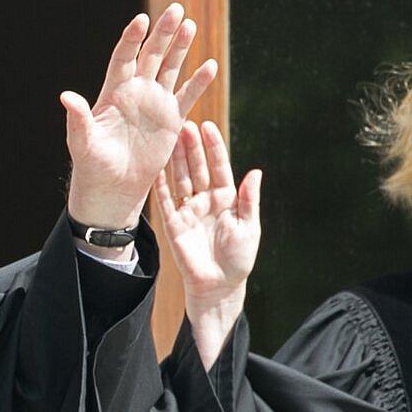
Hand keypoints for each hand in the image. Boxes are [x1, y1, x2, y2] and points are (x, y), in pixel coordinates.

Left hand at [62, 4, 217, 231]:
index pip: (124, 58)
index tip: (141, 19)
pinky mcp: (170, 120)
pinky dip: (198, 82)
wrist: (113, 186)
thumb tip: (66, 96)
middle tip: (176, 10)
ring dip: (181, 48)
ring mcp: (154, 103)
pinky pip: (187, 96)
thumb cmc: (92, 164)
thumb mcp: (83, 142)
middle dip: (163, 33)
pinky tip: (210, 65)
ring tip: (191, 25)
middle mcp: (135, 91)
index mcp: (113, 92)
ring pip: (169, 68)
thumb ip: (78, 118)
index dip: (132, 39)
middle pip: (150, 55)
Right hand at [154, 121, 260, 368]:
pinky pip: (165, 200)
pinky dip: (160, 184)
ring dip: (176, 159)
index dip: (213, 147)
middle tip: (184, 124)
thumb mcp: (249, 227)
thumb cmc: (238, 259)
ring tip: (171, 137)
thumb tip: (255, 171)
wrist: (218, 287)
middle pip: (197, 168)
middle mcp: (206, 200)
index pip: (219, 167)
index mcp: (227, 199)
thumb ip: (249, 199)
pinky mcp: (174, 224)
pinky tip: (157, 167)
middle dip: (191, 147)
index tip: (207, 126)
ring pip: (180, 179)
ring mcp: (188, 211)